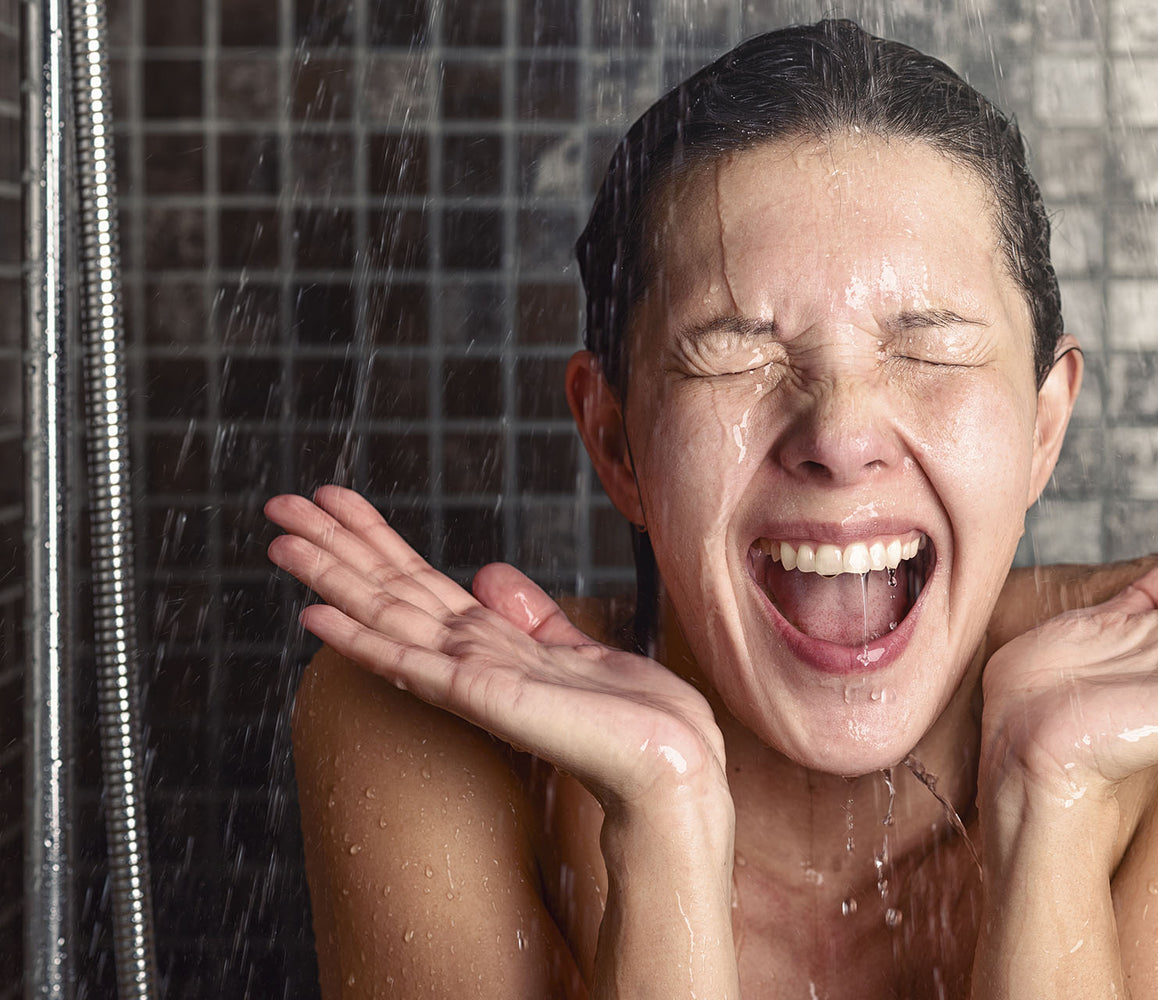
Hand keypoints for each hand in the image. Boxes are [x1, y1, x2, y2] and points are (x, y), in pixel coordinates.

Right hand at [265, 486, 727, 813]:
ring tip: (279, 542)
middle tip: (277, 505)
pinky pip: (408, 662)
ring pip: (383, 615)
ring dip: (330, 579)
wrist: (666, 762)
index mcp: (489, 644)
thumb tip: (489, 576)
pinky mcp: (478, 697)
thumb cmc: (631, 718)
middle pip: (386, 589)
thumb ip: (529, 617)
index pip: (416, 580)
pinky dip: (360, 638)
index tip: (333, 500)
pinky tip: (317, 616)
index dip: (373, 538)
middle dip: (333, 546)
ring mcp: (467, 678)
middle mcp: (467, 658)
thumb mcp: (576, 647)